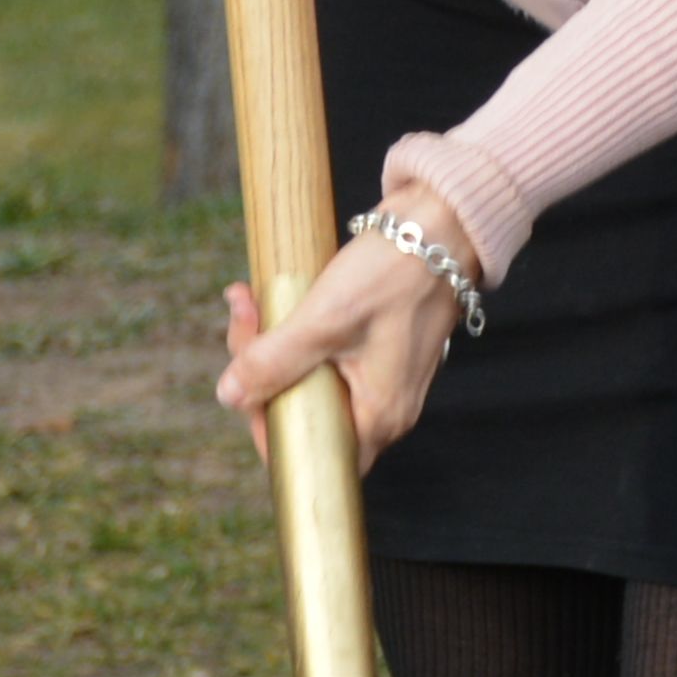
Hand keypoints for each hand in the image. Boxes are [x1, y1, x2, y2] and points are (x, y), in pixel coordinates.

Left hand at [217, 156, 487, 463]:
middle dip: (261, 370)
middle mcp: (385, 407)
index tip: (244, 384)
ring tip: (251, 299)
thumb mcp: (325, 318)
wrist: (445, 223)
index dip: (269, 427)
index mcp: (379, 414)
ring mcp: (383, 377)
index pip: (312, 454)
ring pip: (309, 381)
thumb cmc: (396, 271)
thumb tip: (230, 396)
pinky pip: (324, 357)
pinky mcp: (378, 348)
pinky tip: (277, 299)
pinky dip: (296, 333)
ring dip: (273, 345)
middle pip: (304, 412)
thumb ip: (275, 361)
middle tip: (245, 319)